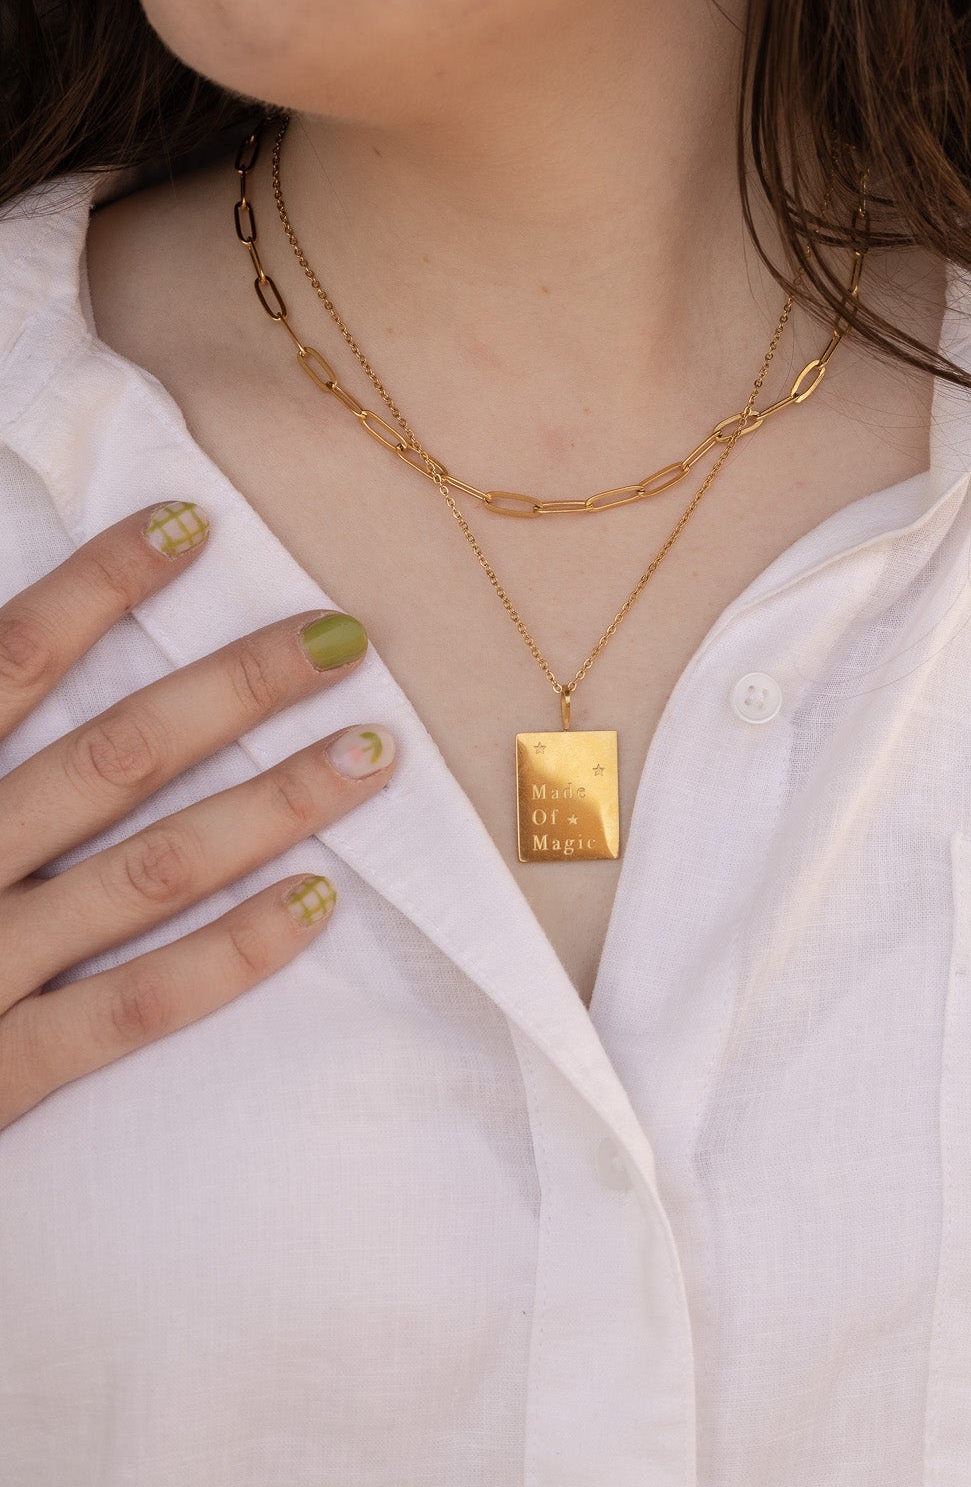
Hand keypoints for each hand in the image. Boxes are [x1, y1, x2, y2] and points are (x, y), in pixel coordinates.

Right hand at [0, 500, 396, 1129]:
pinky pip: (131, 1009)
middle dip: (233, 690)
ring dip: (269, 805)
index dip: (98, 587)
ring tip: (372, 752)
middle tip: (341, 637)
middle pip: (111, 757)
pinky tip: (318, 903)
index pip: (9, 662)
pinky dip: (228, 955)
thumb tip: (17, 654)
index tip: (192, 523)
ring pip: (147, 871)